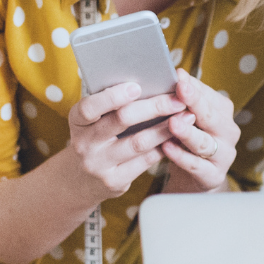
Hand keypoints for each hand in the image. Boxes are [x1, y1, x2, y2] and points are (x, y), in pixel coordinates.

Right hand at [65, 81, 186, 198]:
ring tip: (186, 116)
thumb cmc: (95, 139)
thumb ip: (111, 105)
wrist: (81, 180)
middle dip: (154, 107)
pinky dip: (164, 146)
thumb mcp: (92, 121)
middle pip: (121, 120)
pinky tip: (177, 136)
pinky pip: (145, 161)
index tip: (137, 86)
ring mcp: (98, 165)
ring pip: (139, 143)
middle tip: (178, 99)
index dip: (113, 96)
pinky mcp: (114, 181)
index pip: (90, 107)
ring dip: (166, 127)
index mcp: (77, 121)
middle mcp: (84, 143)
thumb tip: (150, 83)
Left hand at [159, 70, 239, 193]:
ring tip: (172, 123)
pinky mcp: (214, 176)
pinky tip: (166, 147)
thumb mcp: (185, 117)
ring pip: (204, 142)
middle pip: (210, 116)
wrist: (193, 177)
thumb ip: (182, 99)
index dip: (192, 86)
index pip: (208, 96)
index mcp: (222, 112)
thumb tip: (175, 74)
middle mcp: (228, 131)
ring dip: (188, 132)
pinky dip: (181, 156)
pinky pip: (196, 165)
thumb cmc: (185, 140)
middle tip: (180, 90)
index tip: (177, 75)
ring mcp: (224, 155)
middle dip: (195, 102)